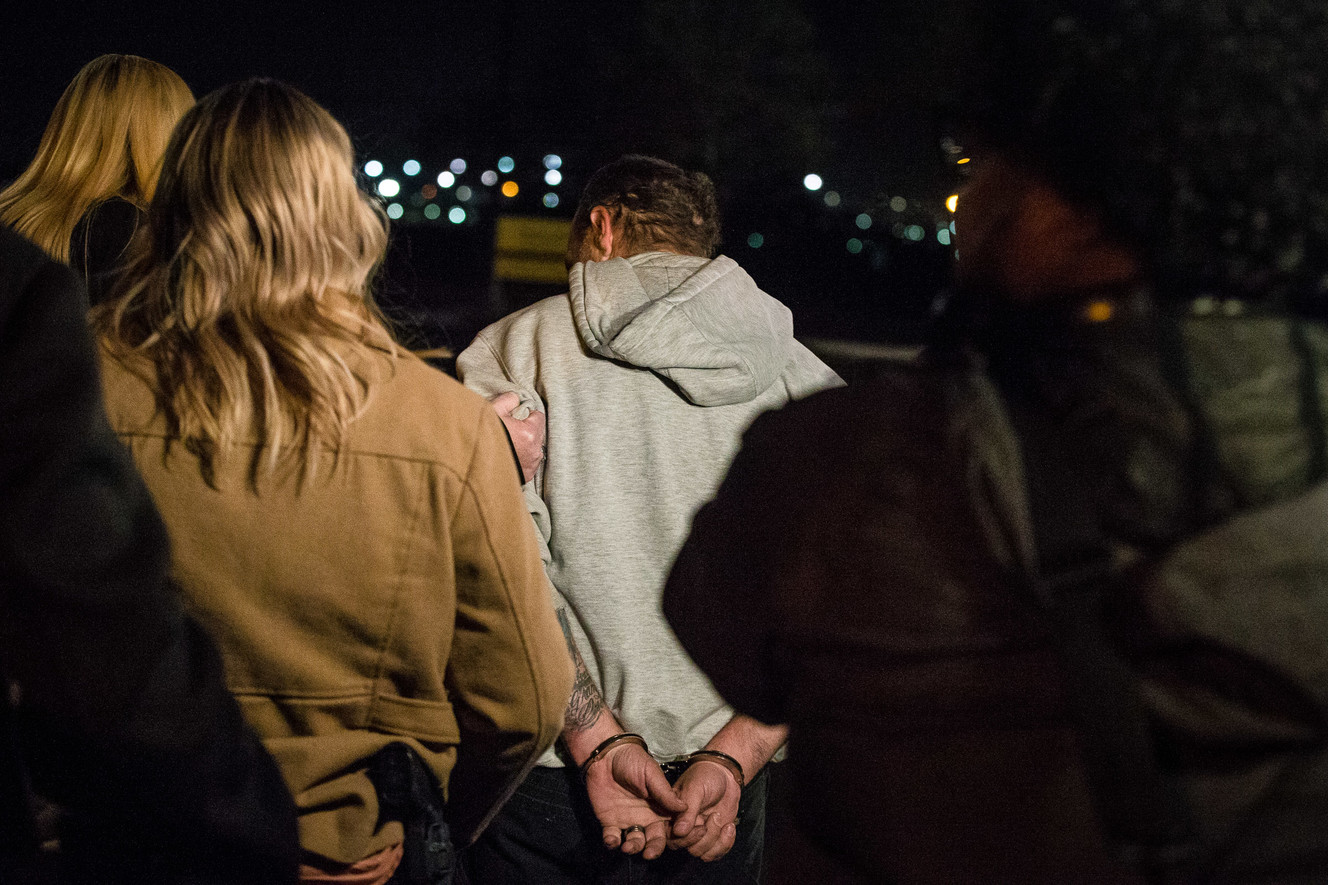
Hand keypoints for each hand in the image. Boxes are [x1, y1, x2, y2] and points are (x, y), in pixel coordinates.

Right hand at [490, 392, 544, 482]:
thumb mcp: (493, 410)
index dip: (526, 414)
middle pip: (537, 433)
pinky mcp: (526, 476)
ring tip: (509, 445)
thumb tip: (515, 398)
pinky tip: (509, 456)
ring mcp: (531, 465)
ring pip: (534, 449)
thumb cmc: (482, 436)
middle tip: (510, 431)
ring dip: (525, 445)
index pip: (538, 416)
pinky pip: (529, 463)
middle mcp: (534, 450)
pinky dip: (522, 459)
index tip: (515, 418)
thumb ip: (508, 400)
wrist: (473, 464)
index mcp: (530, 432)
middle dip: (526, 430)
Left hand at [583, 743, 686, 859]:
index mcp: (660, 808)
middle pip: (653, 841)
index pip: (671, 828)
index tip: (678, 842)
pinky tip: (613, 841)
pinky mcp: (609, 822)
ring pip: (634, 842)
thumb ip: (665, 792)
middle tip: (649, 854)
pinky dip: (612, 843)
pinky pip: (612, 838)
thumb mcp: (651, 774)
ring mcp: (627, 821)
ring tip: (629, 846)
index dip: (675, 836)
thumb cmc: (632, 761)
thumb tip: (685, 808)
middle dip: (653, 849)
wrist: (605, 756)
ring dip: (633, 848)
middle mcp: (646, 819)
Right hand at [667, 758, 741, 861]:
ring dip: (716, 839)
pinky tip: (729, 826)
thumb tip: (679, 831)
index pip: (670, 838)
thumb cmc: (706, 776)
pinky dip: (726, 843)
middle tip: (713, 817)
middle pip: (687, 848)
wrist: (726, 775)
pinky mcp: (713, 837)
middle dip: (704, 838)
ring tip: (721, 818)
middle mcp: (683, 827)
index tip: (700, 826)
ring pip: (702, 853)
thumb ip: (688, 809)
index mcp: (672, 814)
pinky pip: (716, 853)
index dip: (685, 839)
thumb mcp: (695, 788)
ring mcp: (698, 833)